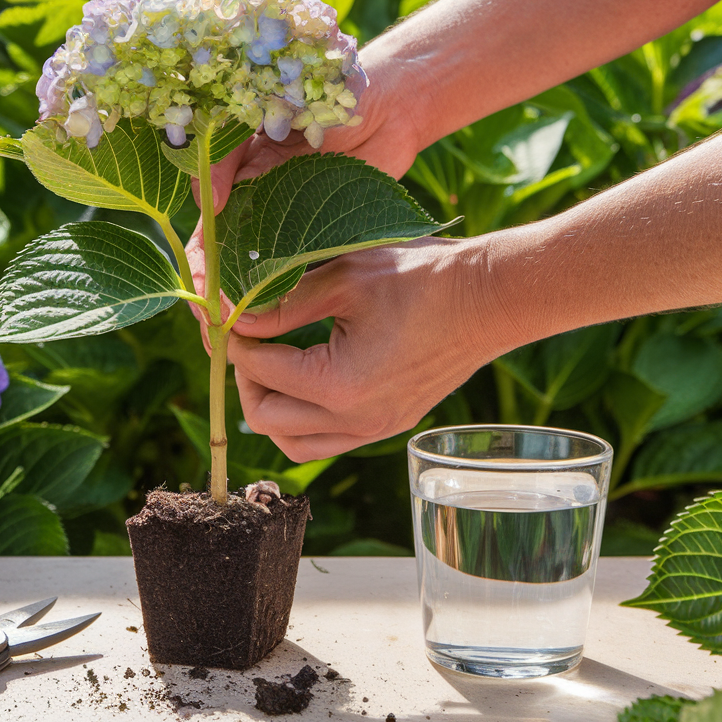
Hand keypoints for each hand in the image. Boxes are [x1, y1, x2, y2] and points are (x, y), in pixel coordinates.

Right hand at [186, 38, 432, 334]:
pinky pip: (298, 273)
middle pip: (224, 261)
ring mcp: (289, 223)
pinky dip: (282, 300)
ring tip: (235, 338)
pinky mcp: (323, 237)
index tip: (201, 296)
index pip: (204, 229)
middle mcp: (256, 204)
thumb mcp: (265, 110)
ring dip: (243, 307)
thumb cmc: (326, 90)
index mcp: (235, 175)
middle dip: (213, 298)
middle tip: (214, 331)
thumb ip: (228, 152)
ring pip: (256, 274)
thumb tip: (207, 205)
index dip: (198, 266)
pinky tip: (272, 326)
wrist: (396, 103)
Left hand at [225, 236, 508, 461]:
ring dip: (271, 408)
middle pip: (267, 419)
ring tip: (270, 366)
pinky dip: (303, 420)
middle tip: (248, 341)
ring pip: (294, 444)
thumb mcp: (343, 278)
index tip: (231, 315)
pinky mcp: (387, 426)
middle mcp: (355, 420)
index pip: (259, 372)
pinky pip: (327, 441)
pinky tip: (303, 381)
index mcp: (339, 384)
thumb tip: (237, 318)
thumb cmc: (421, 278)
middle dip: (246, 379)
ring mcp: (374, 429)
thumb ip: (283, 303)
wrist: (489, 298)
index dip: (236, 341)